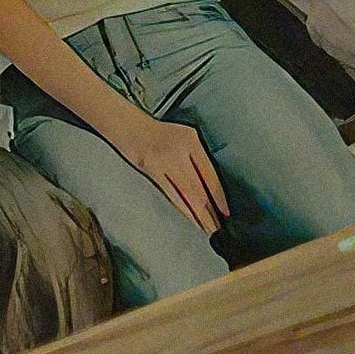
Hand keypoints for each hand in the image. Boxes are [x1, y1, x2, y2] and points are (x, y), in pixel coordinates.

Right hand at [105, 111, 224, 233]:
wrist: (129, 125)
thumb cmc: (158, 132)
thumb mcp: (185, 136)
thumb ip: (198, 156)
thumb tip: (210, 184)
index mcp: (192, 141)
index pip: (210, 174)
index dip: (218, 196)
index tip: (225, 211)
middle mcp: (179, 152)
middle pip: (199, 189)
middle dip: (209, 211)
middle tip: (217, 227)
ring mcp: (164, 161)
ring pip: (186, 195)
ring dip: (197, 214)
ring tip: (206, 228)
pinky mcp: (152, 170)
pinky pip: (171, 195)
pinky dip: (182, 208)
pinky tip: (189, 218)